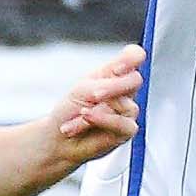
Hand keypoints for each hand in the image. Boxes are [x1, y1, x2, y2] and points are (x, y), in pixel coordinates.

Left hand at [43, 48, 145, 164]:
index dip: (132, 58)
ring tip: (80, 115)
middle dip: (113, 88)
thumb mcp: (84, 89)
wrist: (60, 138)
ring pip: (126, 105)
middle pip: (135, 80)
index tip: (117, 68)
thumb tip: (123, 77)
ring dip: (99, 111)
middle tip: (94, 95)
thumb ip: (107, 83)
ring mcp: (127, 110)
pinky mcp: (127, 130)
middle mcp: (124, 90)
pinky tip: (86, 121)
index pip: (134, 56)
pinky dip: (102, 121)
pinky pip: (123, 123)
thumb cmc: (69, 110)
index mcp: (114, 74)